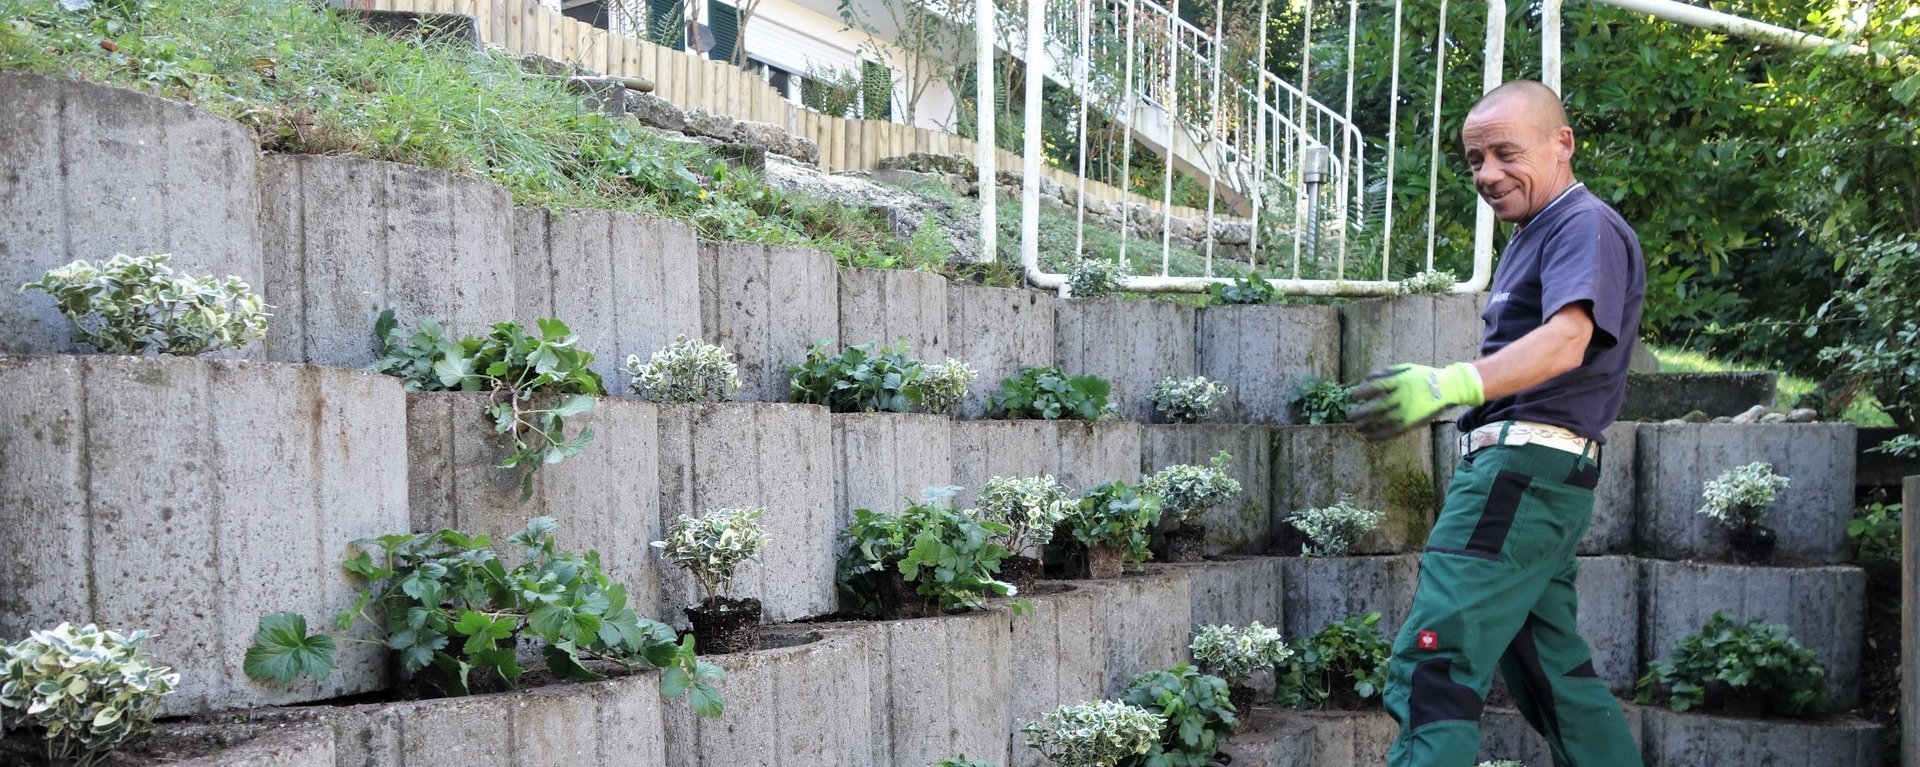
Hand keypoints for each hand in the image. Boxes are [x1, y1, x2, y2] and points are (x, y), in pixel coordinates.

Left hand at [1347, 362, 1484, 440]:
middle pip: (1376, 407)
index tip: (1354, 395)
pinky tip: (1369, 438)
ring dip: (1367, 426)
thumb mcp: (1405, 368)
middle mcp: (1402, 397)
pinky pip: (1392, 432)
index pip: (1375, 387)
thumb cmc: (1422, 377)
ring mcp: (1407, 412)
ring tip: (1357, 428)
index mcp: (1399, 382)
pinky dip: (1379, 436)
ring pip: (1382, 422)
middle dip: (1360, 413)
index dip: (1362, 392)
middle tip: (1349, 417)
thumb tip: (1366, 378)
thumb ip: (1385, 372)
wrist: (1446, 388)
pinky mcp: (1411, 423)